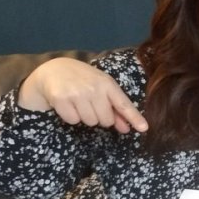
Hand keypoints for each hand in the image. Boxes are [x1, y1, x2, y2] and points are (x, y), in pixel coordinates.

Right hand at [18, 57, 147, 133]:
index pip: (123, 104)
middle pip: (106, 120)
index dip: (134, 117)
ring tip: (79, 102)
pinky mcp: (61, 99)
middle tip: (91, 104)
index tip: (144, 128)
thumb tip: (126, 128)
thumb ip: (115, 107)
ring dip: (85, 117)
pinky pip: (73, 121)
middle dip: (100, 117)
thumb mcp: (102, 87)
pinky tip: (68, 104)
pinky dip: (71, 116)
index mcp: (107, 84)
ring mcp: (77, 94)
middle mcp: (94, 88)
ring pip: (90, 122)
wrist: (54, 70)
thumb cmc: (84, 80)